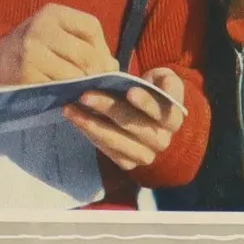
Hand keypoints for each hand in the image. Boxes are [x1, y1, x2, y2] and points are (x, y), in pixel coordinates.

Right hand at [0, 4, 116, 85]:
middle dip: (97, 73)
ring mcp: (31, 54)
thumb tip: (114, 67)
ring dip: (84, 87)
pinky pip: (59, 90)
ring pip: (75, 76)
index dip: (103, 48)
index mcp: (52, 13)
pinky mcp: (26, 77)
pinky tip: (67, 97)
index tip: (103, 64)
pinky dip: (68, 96)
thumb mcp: (60, 34)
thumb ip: (88, 44)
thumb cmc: (38, 47)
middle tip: (98, 85)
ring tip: (82, 91)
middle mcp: (40, 29)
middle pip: (86, 55)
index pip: (91, 26)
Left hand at [64, 66, 187, 172]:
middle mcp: (162, 141)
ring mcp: (144, 155)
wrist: (151, 120)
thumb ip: (166, 80)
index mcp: (173, 119)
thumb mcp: (164, 81)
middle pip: (132, 124)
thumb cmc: (154, 93)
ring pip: (115, 140)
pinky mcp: (128, 164)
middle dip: (108, 108)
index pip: (162, 112)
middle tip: (84, 95)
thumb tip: (160, 82)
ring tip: (70, 109)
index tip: (130, 92)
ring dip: (90, 124)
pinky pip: (107, 150)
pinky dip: (89, 134)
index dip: (146, 103)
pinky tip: (76, 120)